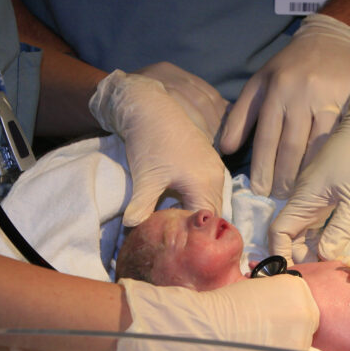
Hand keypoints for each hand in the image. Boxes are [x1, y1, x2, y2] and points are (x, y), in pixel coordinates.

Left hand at [89, 70, 224, 225]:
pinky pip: (209, 189)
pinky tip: (178, 203)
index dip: (194, 237)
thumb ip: (141, 206)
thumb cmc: (150, 141)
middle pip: (213, 214)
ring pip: (211, 201)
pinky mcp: (208, 161)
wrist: (151, 106)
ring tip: (177, 225)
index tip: (177, 244)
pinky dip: (197, 200)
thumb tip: (132, 228)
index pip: (207, 223)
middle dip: (197, 228)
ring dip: (196, 213)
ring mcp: (215, 168)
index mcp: (205, 184)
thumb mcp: (145, 178)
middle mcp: (217, 178)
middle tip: (178, 240)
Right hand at [112, 276, 319, 350]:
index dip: (288, 311)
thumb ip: (279, 297)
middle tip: (263, 332)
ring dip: (283, 347)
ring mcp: (301, 343)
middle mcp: (307, 314)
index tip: (274, 316)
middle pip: (306, 325)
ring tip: (256, 345)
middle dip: (289, 329)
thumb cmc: (223, 305)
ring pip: (298, 347)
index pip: (304, 303)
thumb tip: (283, 310)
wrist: (206, 331)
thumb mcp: (258, 287)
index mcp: (298, 289)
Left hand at [218, 13, 349, 197]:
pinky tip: (326, 177)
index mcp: (275, 90)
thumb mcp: (260, 81)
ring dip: (309, 175)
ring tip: (303, 197)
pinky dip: (331, 160)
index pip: (266, 139)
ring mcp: (326, 99)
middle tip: (281, 201)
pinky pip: (338, 139)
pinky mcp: (349, 102)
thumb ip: (241, 115)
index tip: (259, 192)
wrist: (334, 39)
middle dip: (284, 179)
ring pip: (316, 147)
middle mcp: (299, 94)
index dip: (262, 169)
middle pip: (290, 147)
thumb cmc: (292, 65)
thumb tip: (226, 149)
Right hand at [269, 80, 349, 262]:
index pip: (279, 233)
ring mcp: (318, 196)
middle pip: (292, 237)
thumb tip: (321, 259)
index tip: (298, 274)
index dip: (282, 255)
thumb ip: (338, 230)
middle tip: (324, 275)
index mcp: (303, 199)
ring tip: (333, 266)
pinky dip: (327, 238)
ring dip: (315, 250)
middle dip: (302, 258)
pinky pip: (322, 222)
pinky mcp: (332, 193)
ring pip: (307, 231)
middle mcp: (305, 199)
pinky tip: (341, 248)